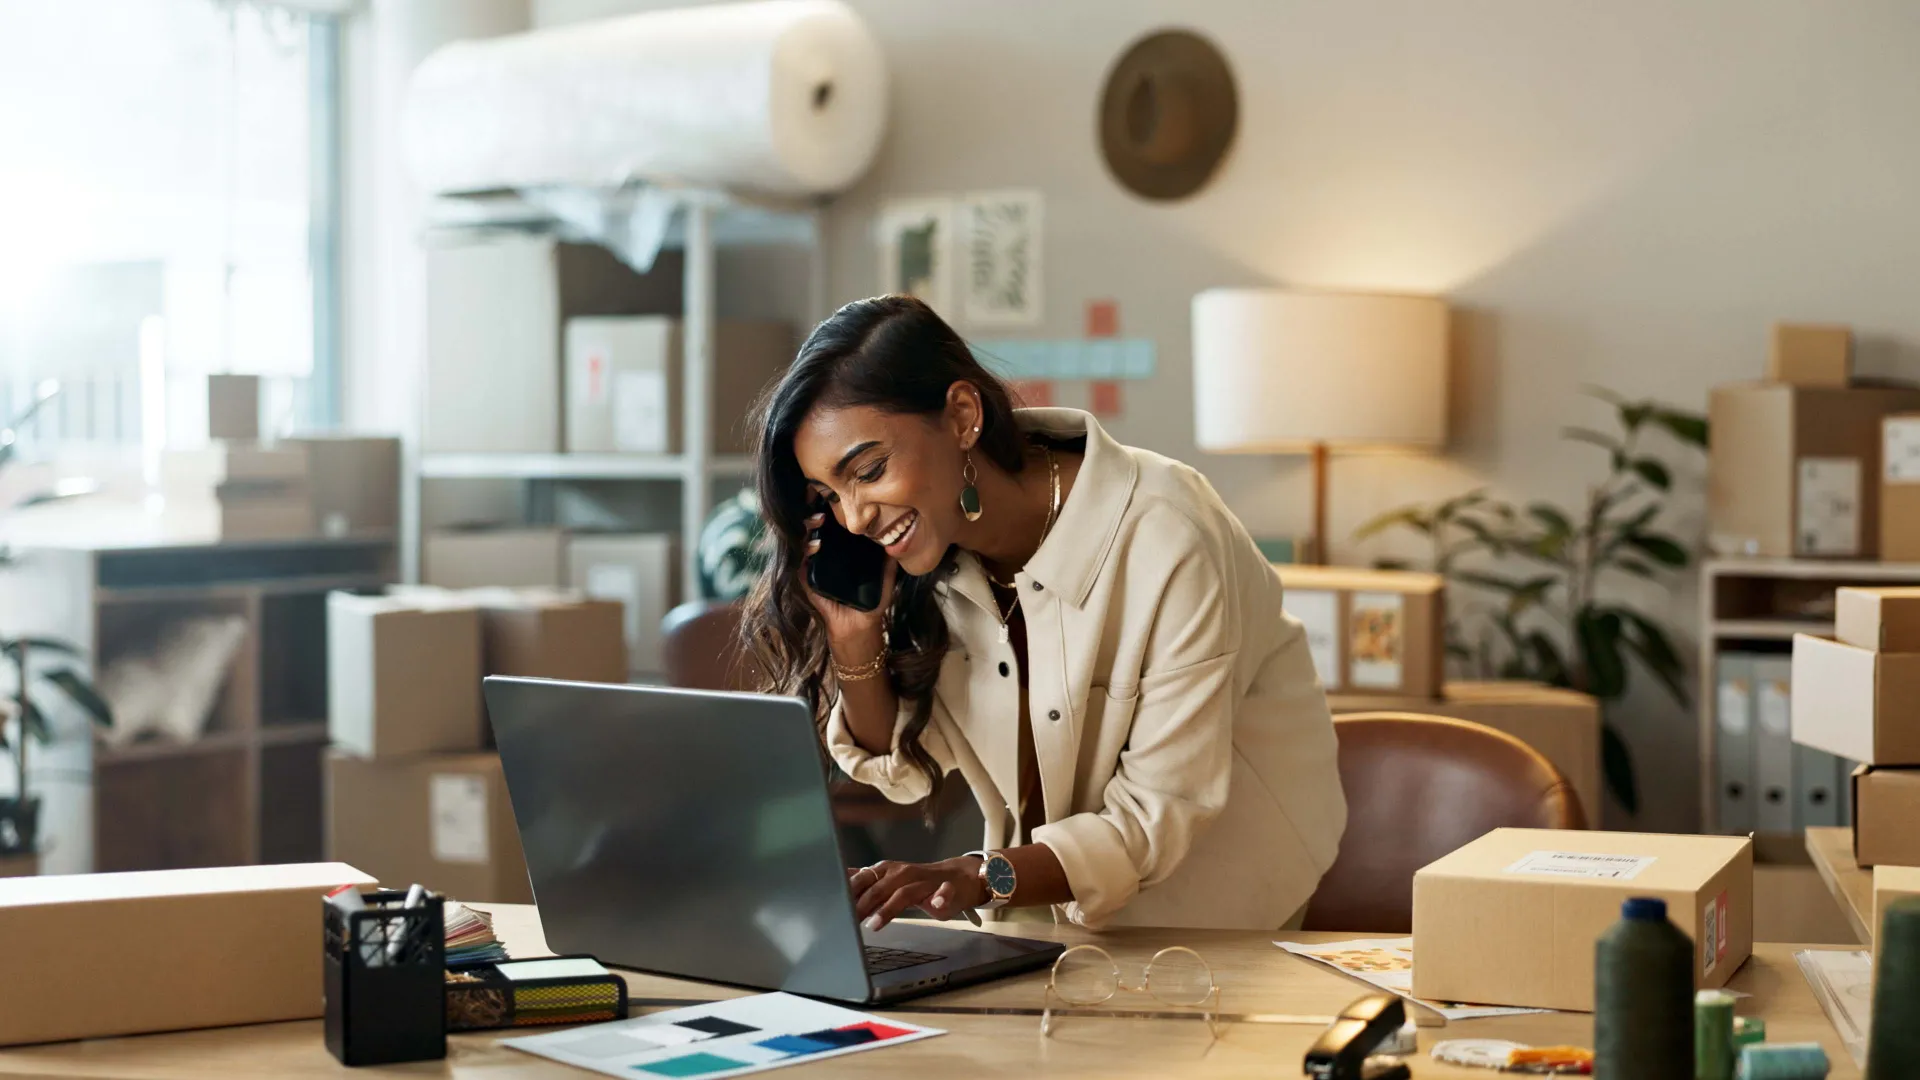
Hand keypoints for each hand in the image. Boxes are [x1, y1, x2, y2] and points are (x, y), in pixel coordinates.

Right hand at [801, 511, 898, 648]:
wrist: (859, 626)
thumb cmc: (871, 601)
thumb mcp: (886, 578)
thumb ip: (891, 561)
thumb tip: (900, 540)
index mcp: (843, 551)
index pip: (835, 526)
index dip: (832, 509)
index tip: (835, 496)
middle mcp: (828, 554)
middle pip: (818, 528)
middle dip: (817, 512)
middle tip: (823, 505)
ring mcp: (816, 566)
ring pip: (806, 541)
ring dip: (810, 528)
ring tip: (818, 521)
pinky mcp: (808, 579)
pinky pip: (803, 563)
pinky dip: (807, 552)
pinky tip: (816, 546)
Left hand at [847, 858, 987, 930]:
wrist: (959, 877)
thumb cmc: (919, 882)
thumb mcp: (889, 880)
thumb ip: (866, 882)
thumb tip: (840, 877)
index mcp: (888, 870)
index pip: (864, 879)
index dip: (849, 893)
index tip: (835, 907)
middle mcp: (904, 873)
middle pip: (879, 887)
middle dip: (863, 904)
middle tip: (849, 921)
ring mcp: (926, 880)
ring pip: (905, 892)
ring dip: (888, 908)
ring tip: (874, 924)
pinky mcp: (947, 888)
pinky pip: (944, 892)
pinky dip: (940, 897)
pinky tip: (935, 905)